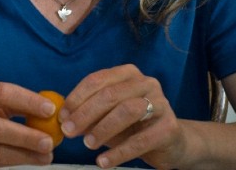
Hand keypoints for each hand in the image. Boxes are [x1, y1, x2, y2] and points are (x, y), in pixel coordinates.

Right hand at [0, 80, 55, 168]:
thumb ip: (11, 103)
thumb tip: (48, 114)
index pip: (2, 93)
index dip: (28, 102)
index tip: (51, 110)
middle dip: (26, 137)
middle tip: (49, 142)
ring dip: (23, 156)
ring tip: (45, 157)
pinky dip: (11, 163)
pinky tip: (26, 160)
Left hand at [59, 64, 183, 168]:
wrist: (172, 142)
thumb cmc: (133, 125)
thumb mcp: (107, 116)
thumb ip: (88, 113)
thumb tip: (63, 118)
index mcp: (127, 74)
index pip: (97, 80)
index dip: (76, 98)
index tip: (62, 116)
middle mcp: (146, 83)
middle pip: (110, 95)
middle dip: (85, 114)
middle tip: (69, 131)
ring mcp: (161, 103)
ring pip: (126, 111)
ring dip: (102, 129)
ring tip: (87, 144)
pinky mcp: (169, 127)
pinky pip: (141, 140)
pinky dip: (119, 153)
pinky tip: (103, 162)